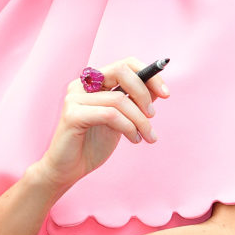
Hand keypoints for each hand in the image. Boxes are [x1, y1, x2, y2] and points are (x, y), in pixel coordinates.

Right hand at [32, 57, 167, 191]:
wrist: (68, 170)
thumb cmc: (93, 144)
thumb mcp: (121, 120)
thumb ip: (134, 103)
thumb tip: (158, 89)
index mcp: (94, 82)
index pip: (124, 64)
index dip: (148, 74)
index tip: (166, 93)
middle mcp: (82, 84)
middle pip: (121, 71)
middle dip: (144, 92)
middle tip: (153, 115)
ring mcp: (75, 97)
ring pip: (119, 99)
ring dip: (140, 121)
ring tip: (146, 136)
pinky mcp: (72, 114)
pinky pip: (110, 115)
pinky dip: (128, 127)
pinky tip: (133, 139)